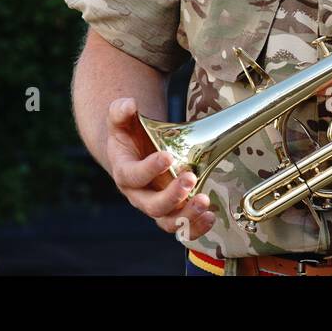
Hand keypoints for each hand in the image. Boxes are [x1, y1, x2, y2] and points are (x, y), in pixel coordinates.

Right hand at [105, 97, 214, 242]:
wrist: (135, 152)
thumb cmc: (129, 135)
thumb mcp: (120, 120)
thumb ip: (121, 110)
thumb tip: (128, 104)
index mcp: (124, 172)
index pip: (133, 176)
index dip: (149, 169)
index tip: (167, 156)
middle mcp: (139, 195)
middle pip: (152, 205)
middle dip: (172, 196)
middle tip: (189, 178)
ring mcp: (156, 205)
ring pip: (168, 221)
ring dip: (187, 216)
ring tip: (204, 202)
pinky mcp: (172, 210)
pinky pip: (182, 226)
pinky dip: (196, 226)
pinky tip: (210, 216)